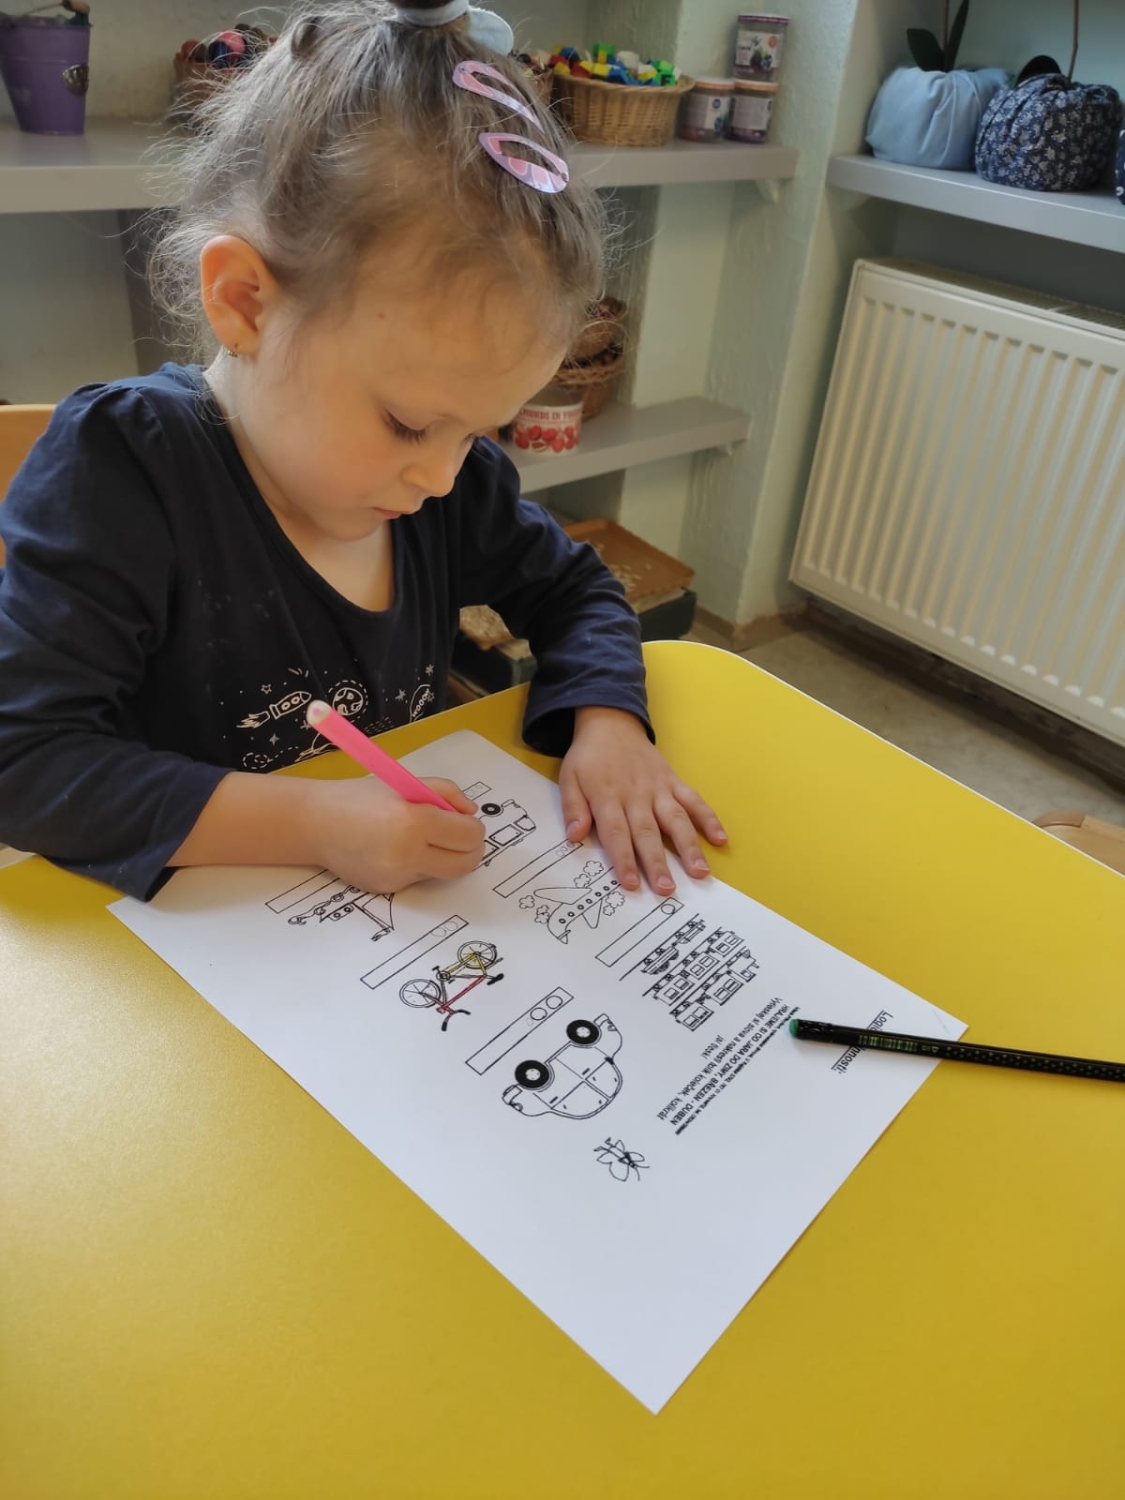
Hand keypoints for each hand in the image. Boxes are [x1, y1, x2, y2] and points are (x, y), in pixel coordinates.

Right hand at [313, 776, 484, 892]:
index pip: (468, 836)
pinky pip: (419, 878)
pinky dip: (418, 864)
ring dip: (443, 856)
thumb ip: (445, 792)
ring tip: (420, 837)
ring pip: (443, 872)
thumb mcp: (405, 783)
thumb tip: (471, 812)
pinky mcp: (388, 889)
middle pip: (465, 864)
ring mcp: (397, 877)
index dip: (474, 828)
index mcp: (414, 822)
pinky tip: (395, 849)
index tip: (467, 821)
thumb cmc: (360, 798)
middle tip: (461, 835)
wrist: (316, 824)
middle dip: (471, 849)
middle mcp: (407, 855)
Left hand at [558, 707, 726, 894]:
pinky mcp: (674, 782)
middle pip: (647, 832)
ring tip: (700, 872)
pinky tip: (720, 839)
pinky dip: (709, 818)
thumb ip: (572, 807)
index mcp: (608, 797)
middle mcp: (636, 796)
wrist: (612, 724)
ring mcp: (659, 789)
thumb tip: (574, 836)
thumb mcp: (569, 778)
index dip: (624, 859)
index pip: (616, 833)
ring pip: (676, 820)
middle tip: (667, 889)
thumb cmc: (589, 758)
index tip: (632, 884)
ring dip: (689, 846)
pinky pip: (694, 801)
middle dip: (658, 862)